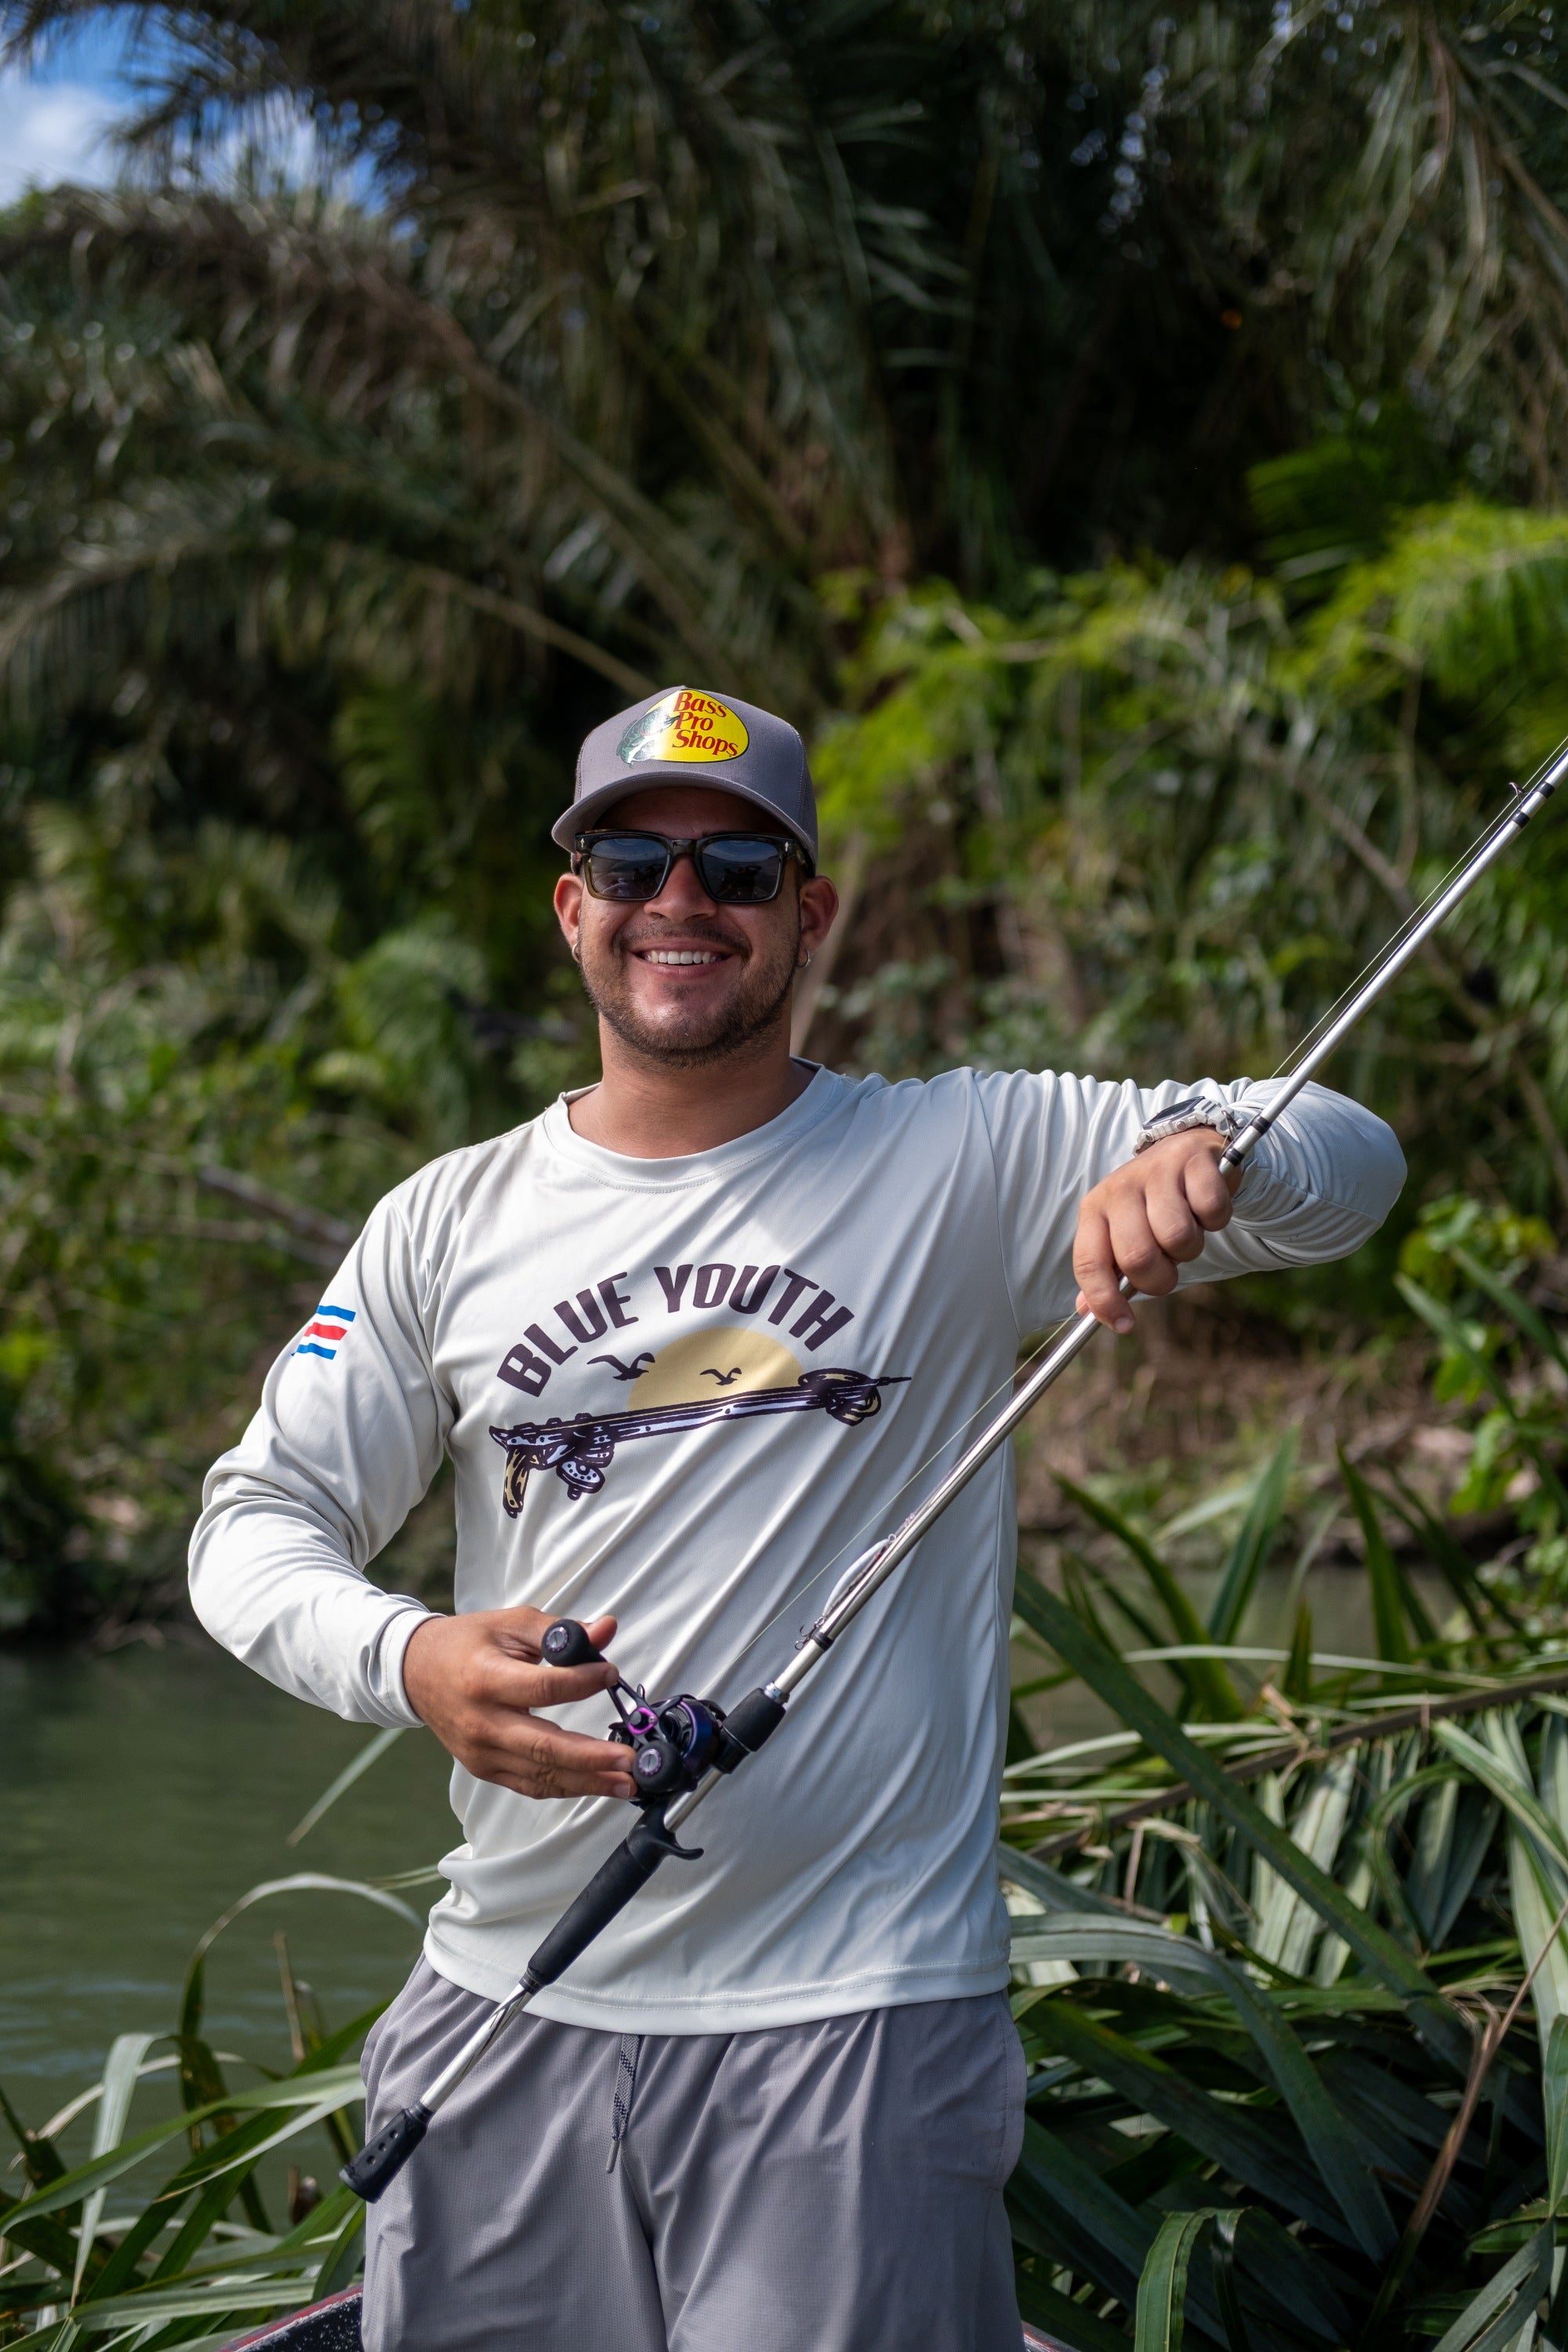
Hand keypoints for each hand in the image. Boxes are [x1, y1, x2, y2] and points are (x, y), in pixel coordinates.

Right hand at [401, 1606, 634, 1799]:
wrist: (417, 1672)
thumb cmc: (467, 1644)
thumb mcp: (511, 1624)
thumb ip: (560, 1631)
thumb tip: (606, 1631)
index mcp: (485, 1679)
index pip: (541, 1688)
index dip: (580, 1682)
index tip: (611, 1675)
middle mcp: (481, 1722)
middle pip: (542, 1746)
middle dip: (591, 1758)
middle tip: (630, 1761)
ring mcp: (481, 1753)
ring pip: (540, 1775)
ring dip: (587, 1782)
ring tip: (626, 1783)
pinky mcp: (484, 1769)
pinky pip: (529, 1785)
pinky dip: (565, 1787)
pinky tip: (596, 1784)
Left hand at [1073, 1131, 1240, 1332]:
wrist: (1185, 1150)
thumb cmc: (1151, 1205)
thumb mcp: (1120, 1233)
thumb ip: (1105, 1271)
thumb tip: (1085, 1312)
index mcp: (1094, 1209)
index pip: (1089, 1263)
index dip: (1105, 1301)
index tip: (1125, 1326)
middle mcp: (1120, 1188)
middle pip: (1138, 1257)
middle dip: (1160, 1278)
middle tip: (1169, 1265)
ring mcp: (1157, 1171)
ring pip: (1177, 1237)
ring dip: (1190, 1249)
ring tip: (1186, 1232)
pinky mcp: (1195, 1161)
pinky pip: (1211, 1210)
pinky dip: (1216, 1220)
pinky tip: (1205, 1210)